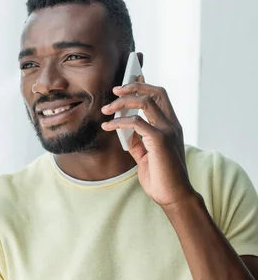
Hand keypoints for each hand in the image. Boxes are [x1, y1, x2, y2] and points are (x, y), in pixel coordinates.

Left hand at [101, 77, 195, 207]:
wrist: (173, 196)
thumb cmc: (162, 178)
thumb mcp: (146, 155)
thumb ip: (138, 140)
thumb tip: (123, 129)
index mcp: (172, 126)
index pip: (161, 97)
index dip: (144, 87)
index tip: (128, 83)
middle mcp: (172, 125)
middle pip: (155, 92)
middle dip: (134, 87)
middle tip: (115, 90)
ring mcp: (167, 131)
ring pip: (145, 102)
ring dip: (122, 102)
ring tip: (106, 109)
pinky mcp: (159, 140)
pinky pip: (136, 122)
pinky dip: (119, 122)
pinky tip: (108, 127)